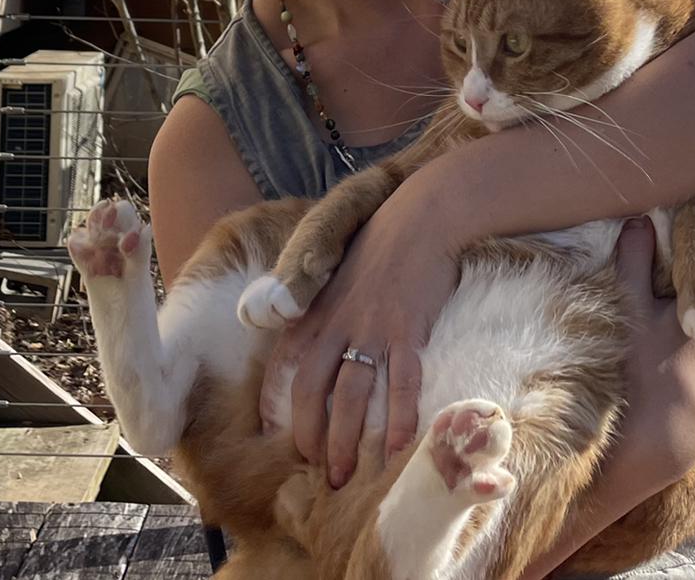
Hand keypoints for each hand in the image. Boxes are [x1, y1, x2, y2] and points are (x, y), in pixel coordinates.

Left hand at [259, 178, 458, 487]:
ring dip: (345, 442)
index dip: (275, 407)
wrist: (420, 217)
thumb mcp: (334, 274)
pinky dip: (398, 419)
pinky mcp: (406, 330)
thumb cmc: (379, 245)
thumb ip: (318, 308)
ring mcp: (370, 328)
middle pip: (312, 392)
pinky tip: (396, 449)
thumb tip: (309, 341)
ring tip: (345, 476)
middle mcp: (335, 324)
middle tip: (316, 472)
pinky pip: (400, 383)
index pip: (282, 368)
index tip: (274, 439)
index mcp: (313, 312)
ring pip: (351, 396)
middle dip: (310, 438)